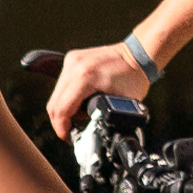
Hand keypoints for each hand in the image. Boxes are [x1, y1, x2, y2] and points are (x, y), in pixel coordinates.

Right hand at [36, 37, 154, 138]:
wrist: (138, 54)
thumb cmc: (134, 78)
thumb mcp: (121, 105)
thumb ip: (103, 119)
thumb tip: (91, 135)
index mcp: (85, 77)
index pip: (61, 109)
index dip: (62, 128)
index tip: (69, 138)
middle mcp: (74, 66)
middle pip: (54, 103)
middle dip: (61, 122)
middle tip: (73, 132)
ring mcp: (71, 60)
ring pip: (56, 95)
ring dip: (64, 110)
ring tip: (83, 115)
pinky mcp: (72, 60)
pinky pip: (62, 85)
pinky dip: (67, 98)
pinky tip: (81, 102)